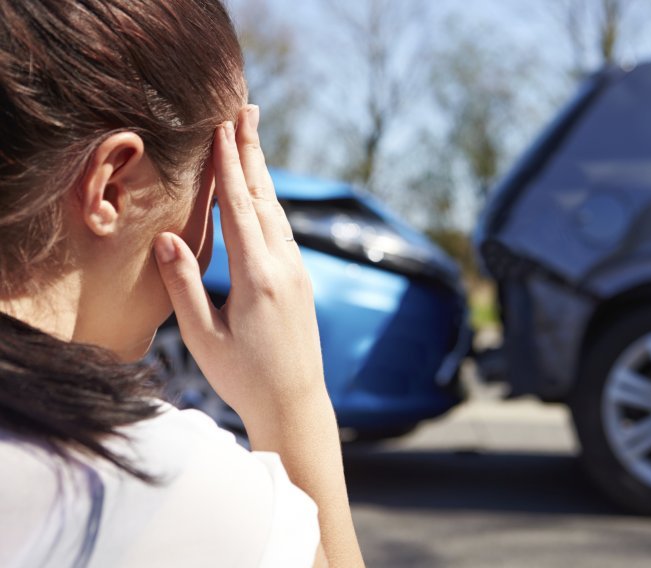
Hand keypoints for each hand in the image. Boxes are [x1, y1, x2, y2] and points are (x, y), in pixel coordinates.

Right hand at [153, 105, 324, 426]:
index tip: (222, 127)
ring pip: (278, 213)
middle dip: (252, 152)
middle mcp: (284, 268)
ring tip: (252, 139)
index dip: (229, 166)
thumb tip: (166, 236)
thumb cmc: (244, 377)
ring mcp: (298, 273)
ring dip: (263, 174)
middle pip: (265, 199)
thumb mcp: (203, 337)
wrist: (295, 403)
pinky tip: (263, 194)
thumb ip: (185, 284)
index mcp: (258, 278)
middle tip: (247, 110)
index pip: (240, 209)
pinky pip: (284, 231)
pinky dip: (269, 204)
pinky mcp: (301, 281)